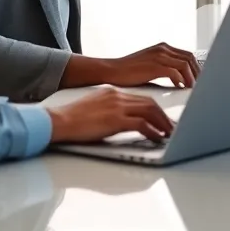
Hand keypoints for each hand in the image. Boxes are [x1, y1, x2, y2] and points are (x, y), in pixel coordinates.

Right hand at [46, 87, 174, 143]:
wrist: (58, 120)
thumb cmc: (71, 119)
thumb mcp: (94, 108)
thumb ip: (110, 110)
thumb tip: (123, 121)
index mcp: (113, 92)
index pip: (141, 98)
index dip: (155, 109)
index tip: (162, 118)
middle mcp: (117, 97)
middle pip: (149, 103)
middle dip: (163, 116)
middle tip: (171, 127)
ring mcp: (117, 107)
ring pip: (150, 111)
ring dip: (162, 123)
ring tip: (169, 133)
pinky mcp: (115, 120)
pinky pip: (141, 124)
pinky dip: (152, 131)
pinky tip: (156, 138)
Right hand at [103, 42, 200, 88]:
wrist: (110, 70)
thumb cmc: (127, 71)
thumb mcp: (150, 65)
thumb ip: (164, 67)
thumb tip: (179, 78)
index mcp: (163, 47)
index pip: (188, 55)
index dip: (196, 67)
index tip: (200, 79)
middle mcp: (162, 49)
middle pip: (190, 58)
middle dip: (197, 72)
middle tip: (200, 85)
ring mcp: (158, 56)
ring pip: (185, 65)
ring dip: (191, 77)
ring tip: (192, 88)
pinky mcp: (153, 66)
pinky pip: (174, 72)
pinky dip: (181, 80)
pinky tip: (180, 87)